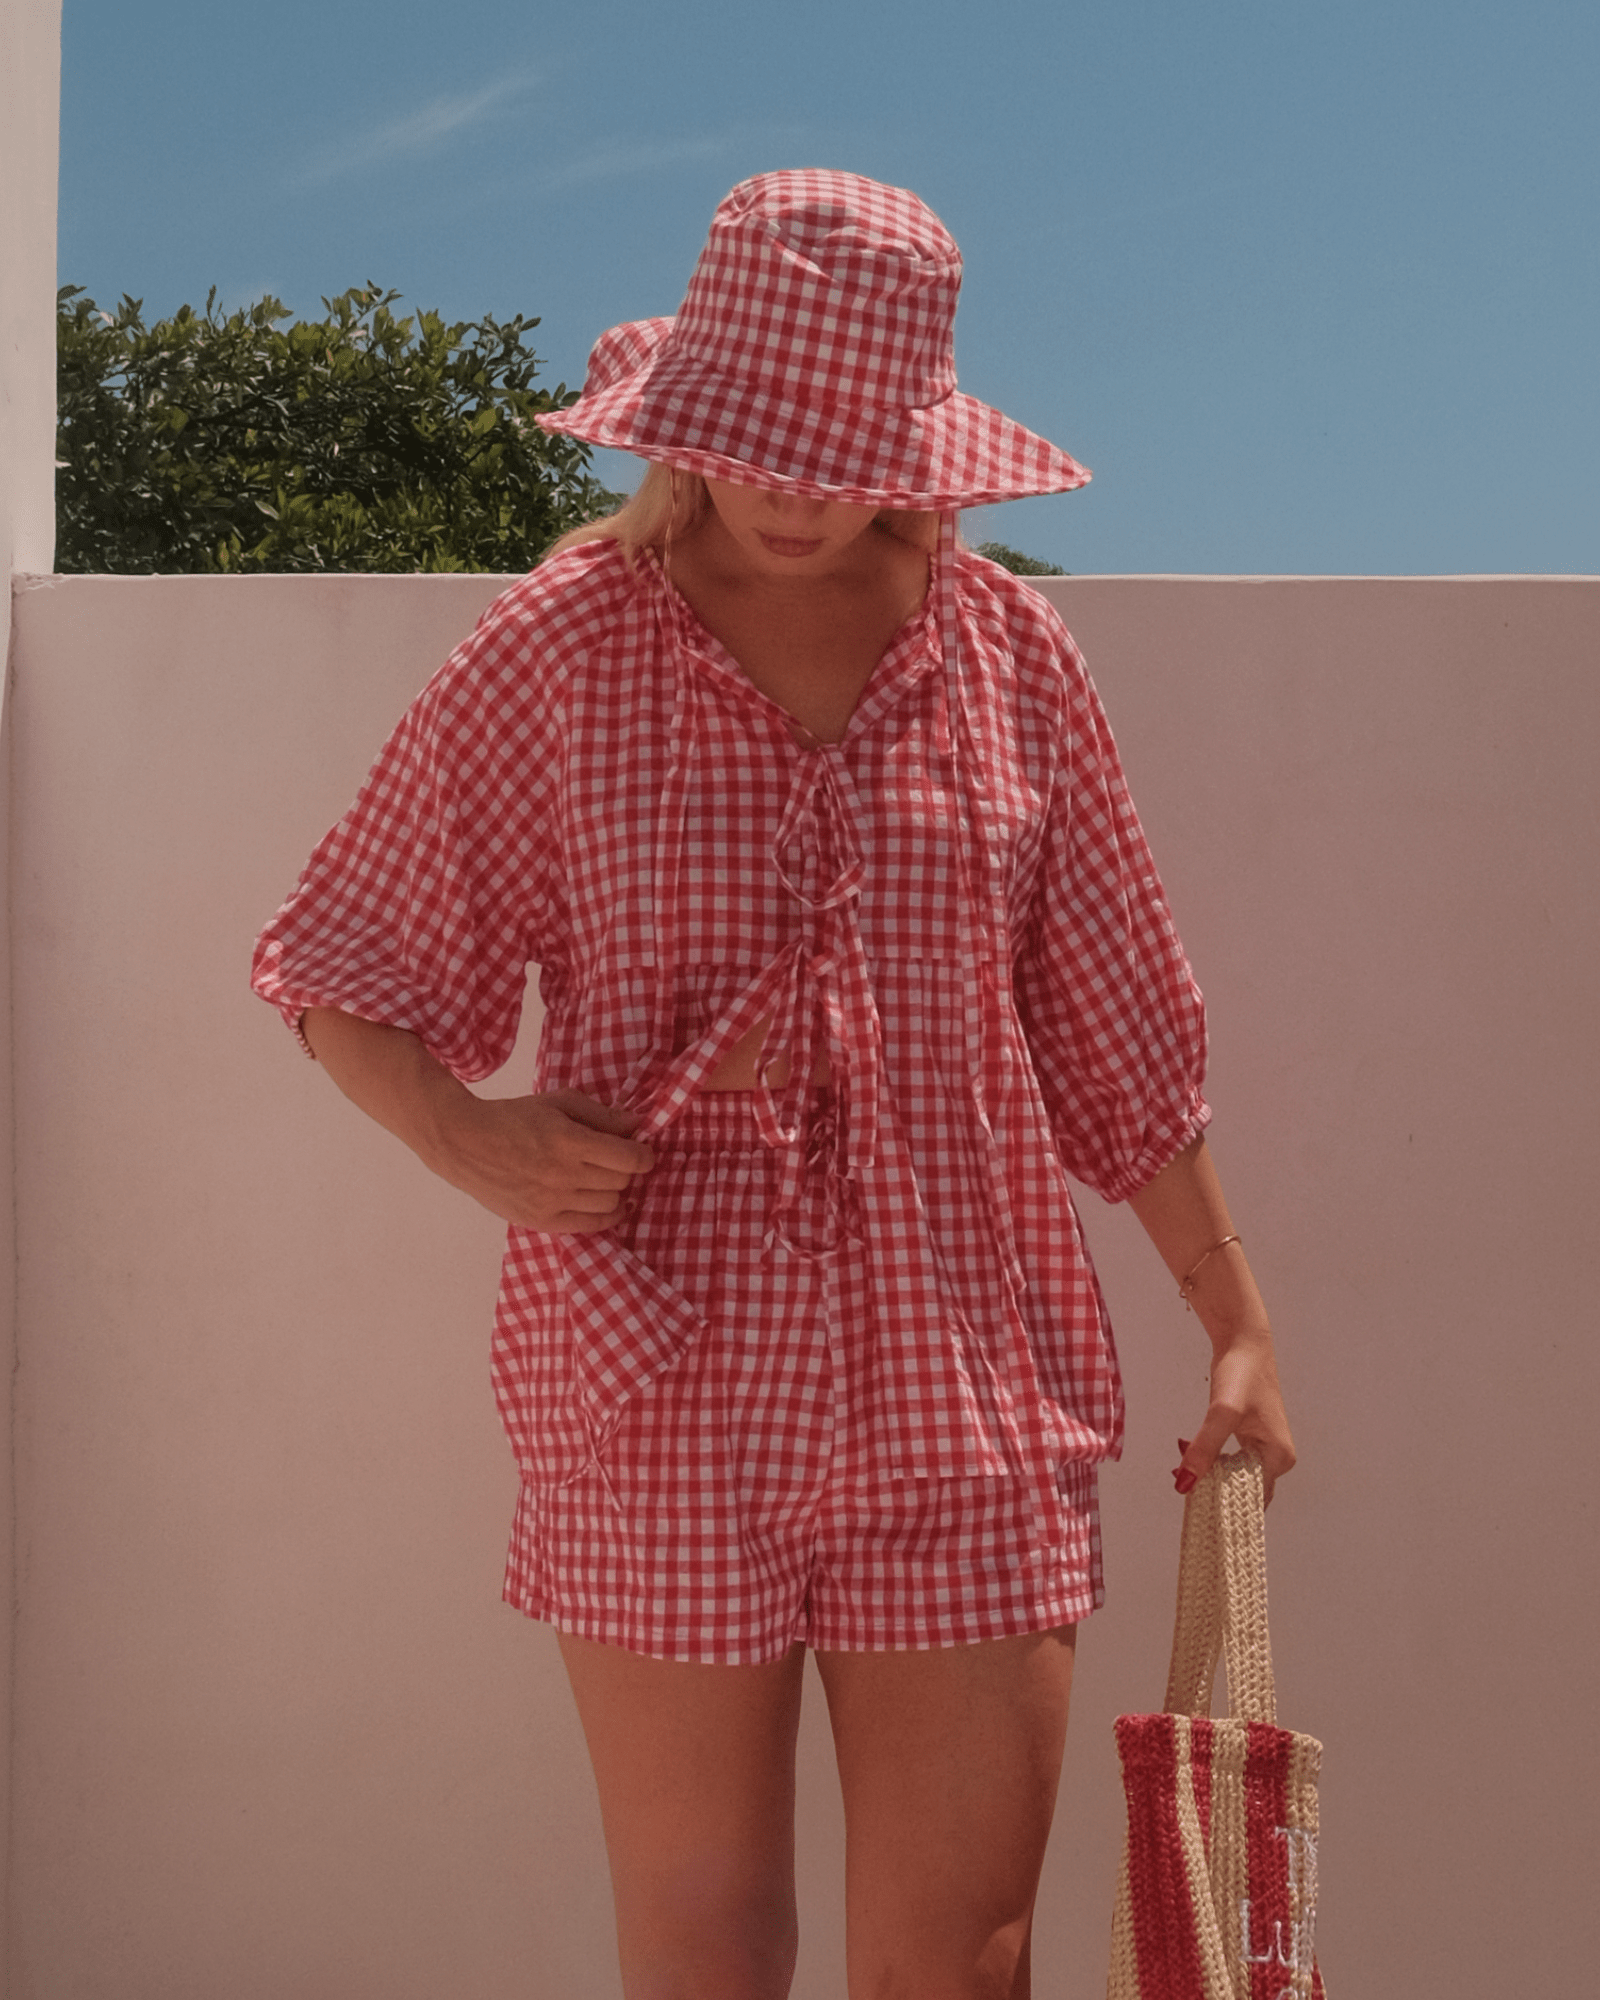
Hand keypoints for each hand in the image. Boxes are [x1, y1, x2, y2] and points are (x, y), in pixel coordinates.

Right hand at [430, 1087, 655, 1231]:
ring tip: (603, 1179)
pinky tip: (604, 1204)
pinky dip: (604, 1216)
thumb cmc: (512, 1118)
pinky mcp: (540, 1220)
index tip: (642, 1152)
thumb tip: (636, 1126)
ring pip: (609, 1204)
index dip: (644, 1155)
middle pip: (621, 1181)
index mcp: (569, 1140)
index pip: (628, 1158)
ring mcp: (552, 1201)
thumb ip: (601, 1114)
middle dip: (626, 1170)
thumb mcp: (557, 1102)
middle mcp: (563, 1174)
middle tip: (617, 1161)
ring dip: (614, 1191)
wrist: (464, 1144)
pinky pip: (589, 1226)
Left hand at [1174, 1329, 1296, 1503]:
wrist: (1242, 1342)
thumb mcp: (1222, 1412)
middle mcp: (1275, 1456)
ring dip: (1208, 1474)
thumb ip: (1205, 1448)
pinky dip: (1209, 1460)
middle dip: (1212, 1489)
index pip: (1252, 1497)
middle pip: (1242, 1489)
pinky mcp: (1249, 1436)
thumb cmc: (1241, 1373)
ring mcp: (1263, 1446)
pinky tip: (1187, 1454)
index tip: (1196, 1508)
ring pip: (1233, 1475)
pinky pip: (1229, 1461)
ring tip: (1180, 1470)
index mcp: (1278, 1457)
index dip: (1224, 1506)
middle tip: (1181, 1484)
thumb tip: (1185, 1483)